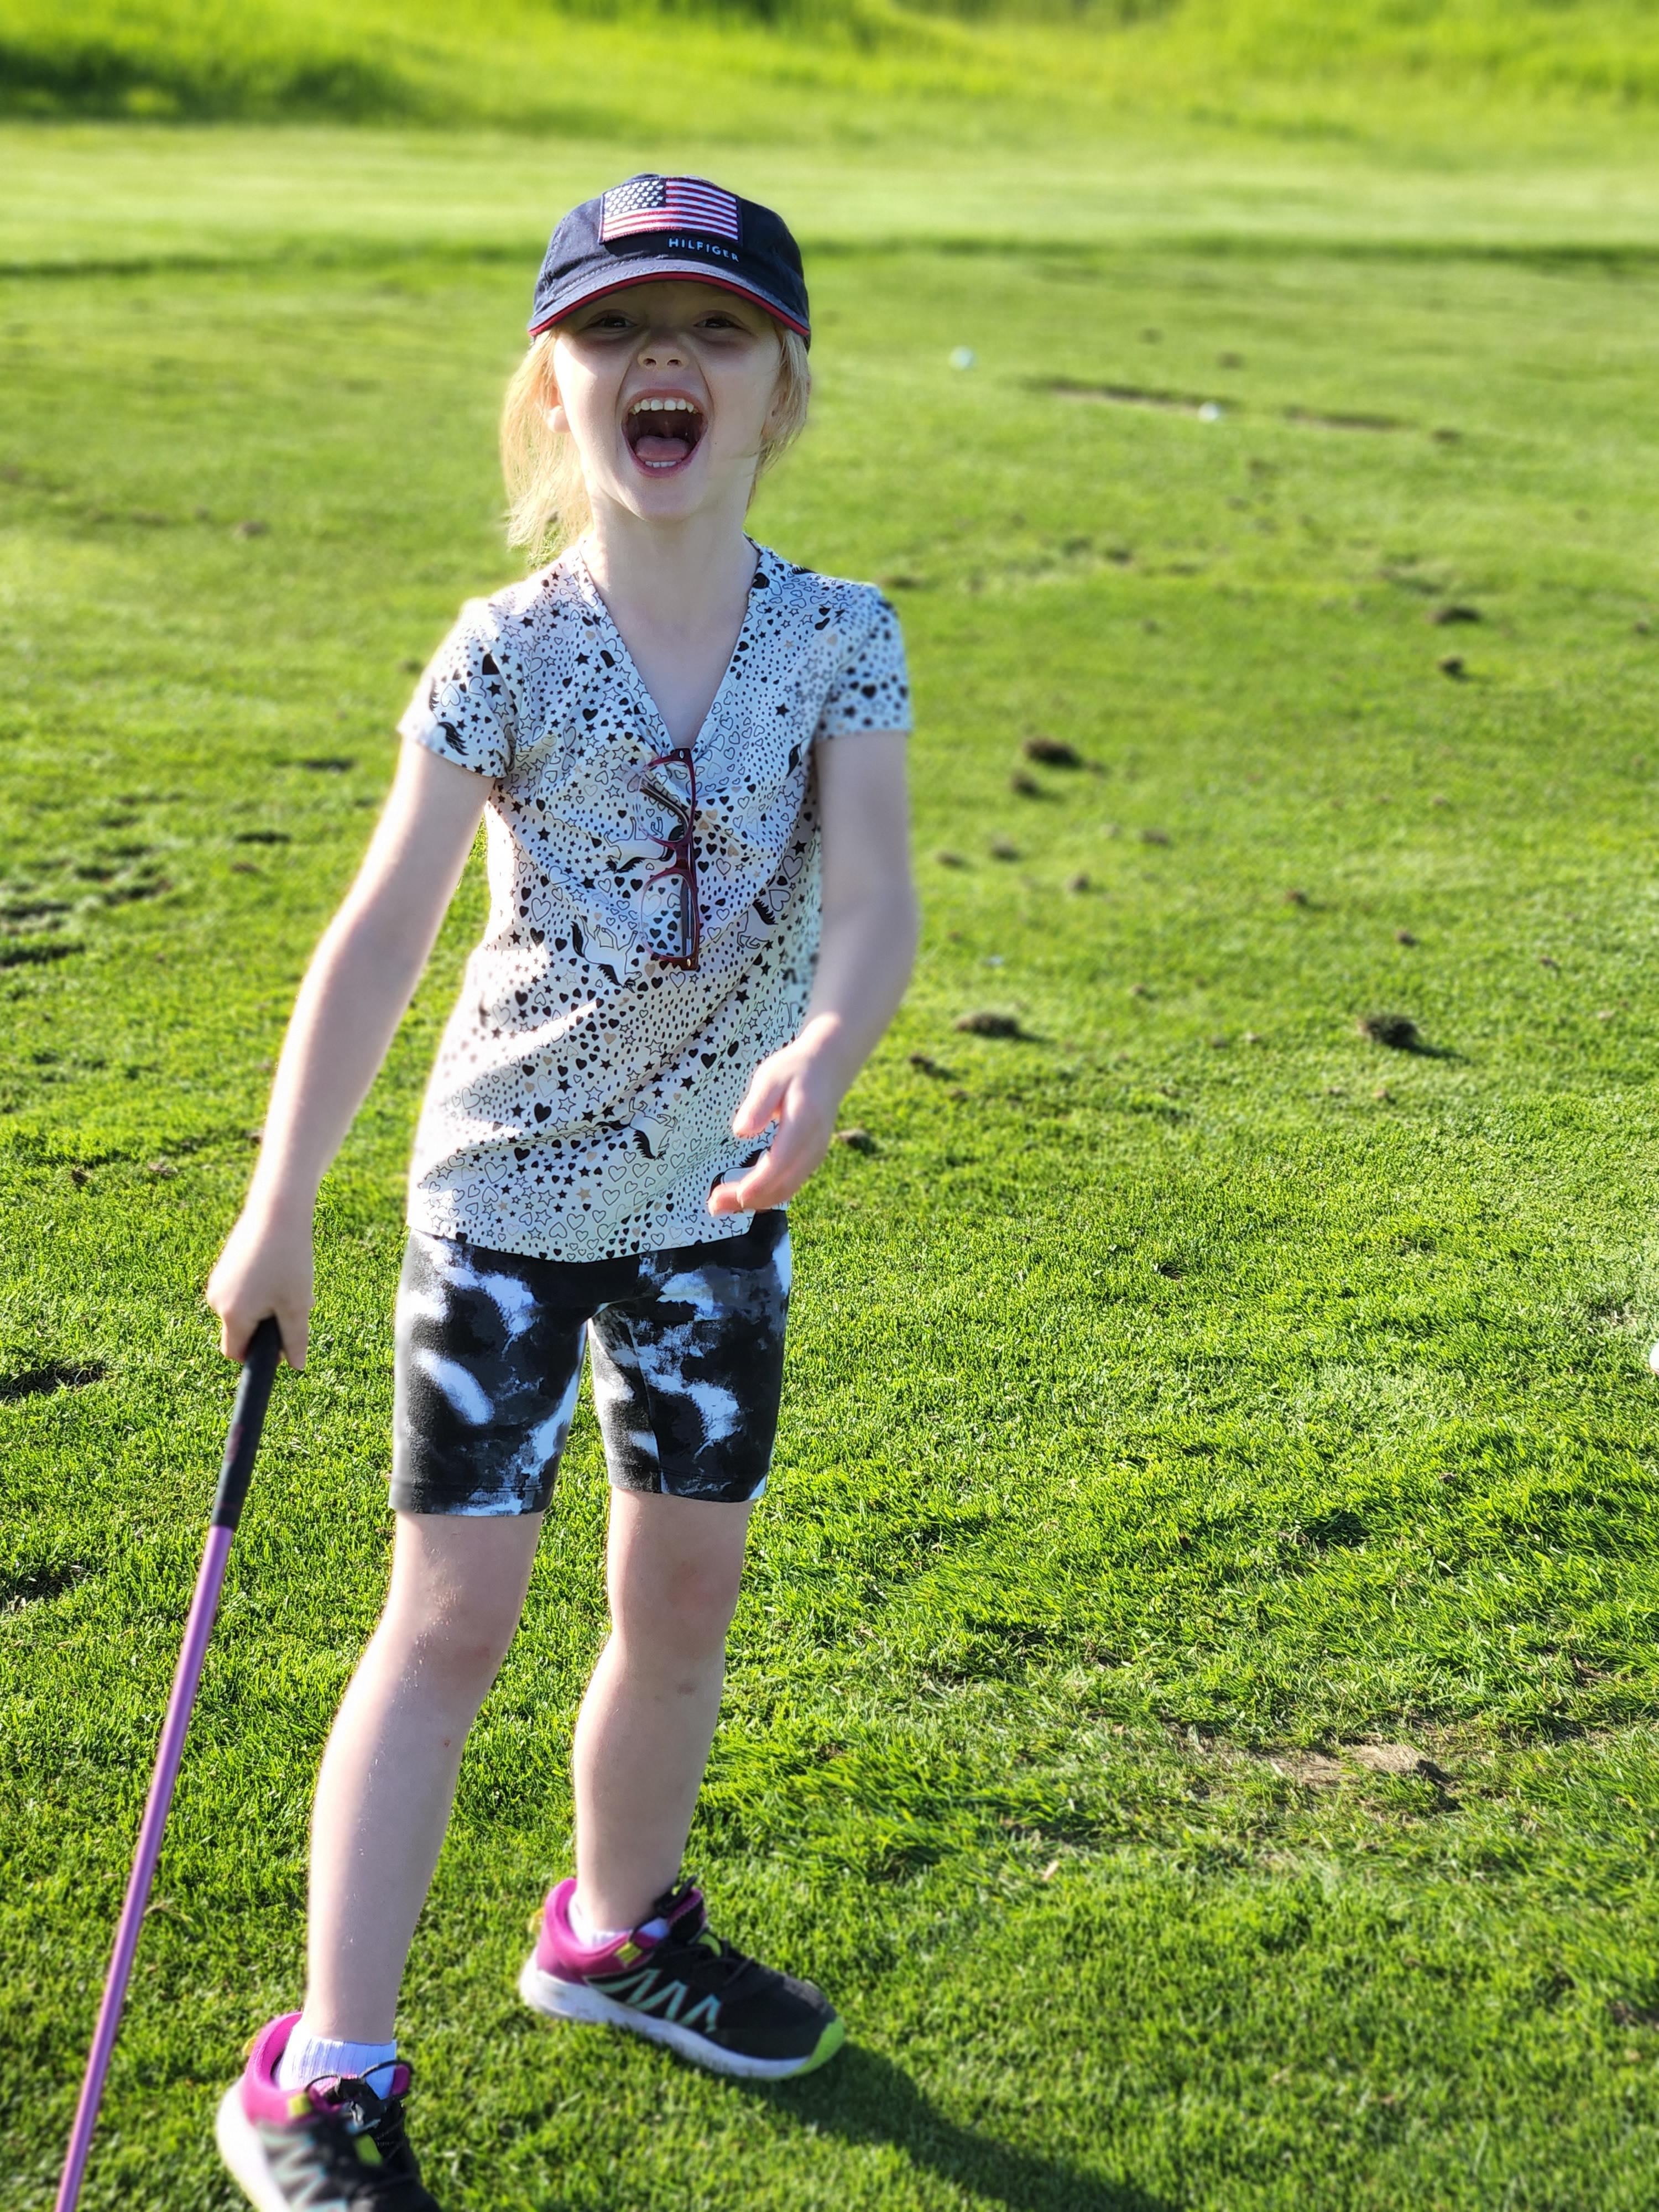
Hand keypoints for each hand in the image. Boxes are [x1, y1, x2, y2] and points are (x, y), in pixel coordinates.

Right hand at [205, 1203, 313, 1368]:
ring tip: (292, 1283)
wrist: (277, 1211)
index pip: (235, 1353)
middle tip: (296, 1304)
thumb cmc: (289, 1260)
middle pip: (241, 1331)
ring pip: (245, 1309)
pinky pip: (242, 1291)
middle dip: (268, 1326)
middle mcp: (216, 1300)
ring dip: (268, 1306)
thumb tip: (296, 1366)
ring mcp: (218, 1281)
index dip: (257, 1356)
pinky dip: (262, 1289)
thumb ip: (295, 1339)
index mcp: (232, 1315)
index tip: (281, 1343)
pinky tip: (281, 1269)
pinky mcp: (225, 1266)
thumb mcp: (297, 1305)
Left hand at [708, 1030, 843, 1216]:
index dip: (758, 1183)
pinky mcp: (810, 1160)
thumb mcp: (770, 1077)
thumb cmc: (793, 1071)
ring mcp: (815, 1155)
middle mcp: (813, 1145)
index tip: (734, 1195)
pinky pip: (789, 1185)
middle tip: (713, 1204)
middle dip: (748, 1199)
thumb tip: (740, 1131)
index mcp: (804, 1123)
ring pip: (786, 1190)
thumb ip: (758, 1104)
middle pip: (783, 1184)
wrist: (828, 1069)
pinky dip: (766, 1196)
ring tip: (720, 1205)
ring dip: (755, 1202)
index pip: (780, 1162)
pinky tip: (742, 1196)